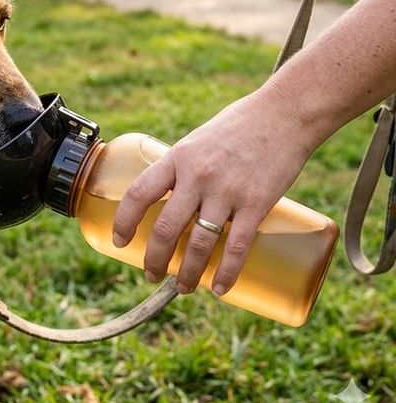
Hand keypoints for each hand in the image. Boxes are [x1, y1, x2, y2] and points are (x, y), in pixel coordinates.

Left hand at [112, 89, 310, 295]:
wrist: (284, 113)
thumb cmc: (240, 125)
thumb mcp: (199, 141)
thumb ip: (185, 168)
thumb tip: (172, 197)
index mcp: (178, 158)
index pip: (139, 193)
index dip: (124, 221)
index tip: (118, 241)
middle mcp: (197, 176)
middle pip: (165, 227)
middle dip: (153, 258)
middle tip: (151, 274)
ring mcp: (227, 191)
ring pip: (198, 243)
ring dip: (187, 273)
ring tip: (183, 288)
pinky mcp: (257, 204)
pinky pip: (237, 246)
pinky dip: (226, 273)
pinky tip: (220, 289)